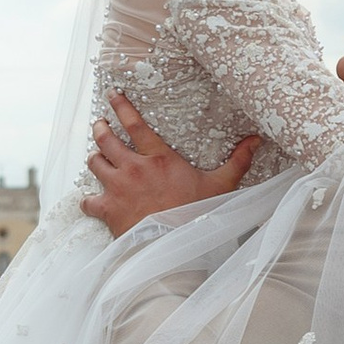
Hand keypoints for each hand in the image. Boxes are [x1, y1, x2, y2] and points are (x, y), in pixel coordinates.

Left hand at [82, 95, 257, 231]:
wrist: (175, 248)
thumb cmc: (198, 216)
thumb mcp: (221, 186)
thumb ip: (237, 161)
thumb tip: (256, 140)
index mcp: (159, 158)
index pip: (135, 124)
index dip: (121, 106)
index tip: (113, 95)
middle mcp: (133, 168)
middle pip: (106, 139)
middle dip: (100, 128)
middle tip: (100, 124)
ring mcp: (117, 188)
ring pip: (94, 163)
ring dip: (94, 157)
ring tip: (96, 155)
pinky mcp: (107, 209)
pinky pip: (87, 200)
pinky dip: (88, 200)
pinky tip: (91, 201)